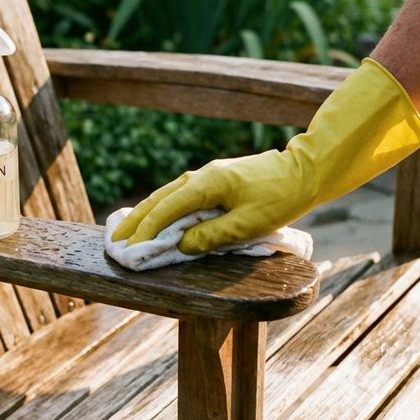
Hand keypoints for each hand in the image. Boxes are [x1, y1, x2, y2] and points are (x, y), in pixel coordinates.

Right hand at [111, 58, 419, 253]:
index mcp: (206, 185)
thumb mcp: (247, 225)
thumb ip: (211, 236)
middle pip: (159, 199)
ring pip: (167, 195)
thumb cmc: (279, 199)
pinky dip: (162, 208)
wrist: (304, 171)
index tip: (128, 248)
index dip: (145, 230)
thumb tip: (182, 246)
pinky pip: (179, 195)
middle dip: (136, 221)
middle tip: (115, 241)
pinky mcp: (214, 179)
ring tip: (127, 231)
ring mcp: (206, 175)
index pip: (166, 209)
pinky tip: (156, 217)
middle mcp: (201, 176)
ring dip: (146, 214)